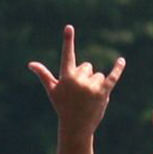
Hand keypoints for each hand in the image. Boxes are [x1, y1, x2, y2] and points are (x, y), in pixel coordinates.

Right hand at [27, 24, 125, 138]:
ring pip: (98, 75)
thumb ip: (44, 74)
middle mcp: (79, 80)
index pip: (67, 55)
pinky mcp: (103, 93)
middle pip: (88, 67)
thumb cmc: (63, 107)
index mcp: (66, 77)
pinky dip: (118, 69)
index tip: (69, 27)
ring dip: (96, 84)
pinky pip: (112, 77)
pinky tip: (121, 60)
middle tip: (80, 93)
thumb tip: (31, 64)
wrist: (76, 127)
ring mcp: (92, 87)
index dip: (68, 41)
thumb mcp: (52, 90)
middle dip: (85, 77)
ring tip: (89, 98)